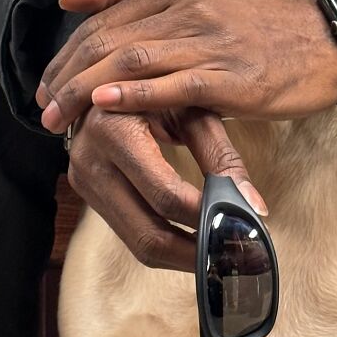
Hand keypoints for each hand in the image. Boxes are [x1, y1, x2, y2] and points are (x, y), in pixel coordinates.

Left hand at [37, 0, 336, 133]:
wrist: (321, 41)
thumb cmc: (256, 26)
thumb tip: (70, 2)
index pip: (103, 20)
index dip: (67, 54)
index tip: (47, 83)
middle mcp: (188, 5)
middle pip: (108, 40)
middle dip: (67, 76)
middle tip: (43, 107)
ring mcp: (209, 40)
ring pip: (131, 61)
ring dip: (85, 91)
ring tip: (58, 118)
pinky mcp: (228, 76)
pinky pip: (172, 85)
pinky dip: (133, 97)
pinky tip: (103, 108)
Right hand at [65, 106, 265, 273]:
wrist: (112, 79)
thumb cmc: (160, 87)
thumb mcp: (191, 109)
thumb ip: (222, 155)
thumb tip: (253, 205)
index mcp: (113, 128)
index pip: (165, 193)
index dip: (205, 217)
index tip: (242, 230)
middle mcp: (89, 159)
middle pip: (148, 232)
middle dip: (196, 252)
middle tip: (235, 257)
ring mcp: (83, 180)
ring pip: (137, 243)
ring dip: (182, 256)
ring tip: (219, 254)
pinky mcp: (87, 193)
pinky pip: (129, 233)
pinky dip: (165, 243)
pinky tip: (194, 241)